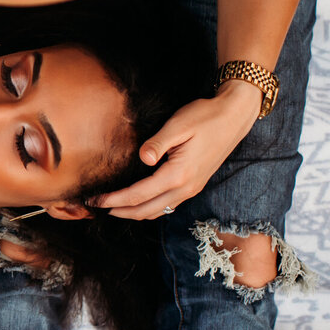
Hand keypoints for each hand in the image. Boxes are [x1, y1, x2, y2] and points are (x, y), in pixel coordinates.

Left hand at [94, 81, 260, 219]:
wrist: (235, 116)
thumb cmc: (206, 116)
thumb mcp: (179, 124)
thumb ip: (158, 143)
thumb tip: (143, 158)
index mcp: (179, 175)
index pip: (138, 195)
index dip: (114, 200)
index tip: (94, 200)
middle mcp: (186, 188)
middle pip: (146, 210)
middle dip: (119, 211)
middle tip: (95, 206)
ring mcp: (192, 189)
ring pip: (158, 211)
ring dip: (134, 212)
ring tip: (112, 207)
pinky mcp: (194, 184)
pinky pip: (168, 205)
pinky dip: (149, 208)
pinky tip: (137, 201)